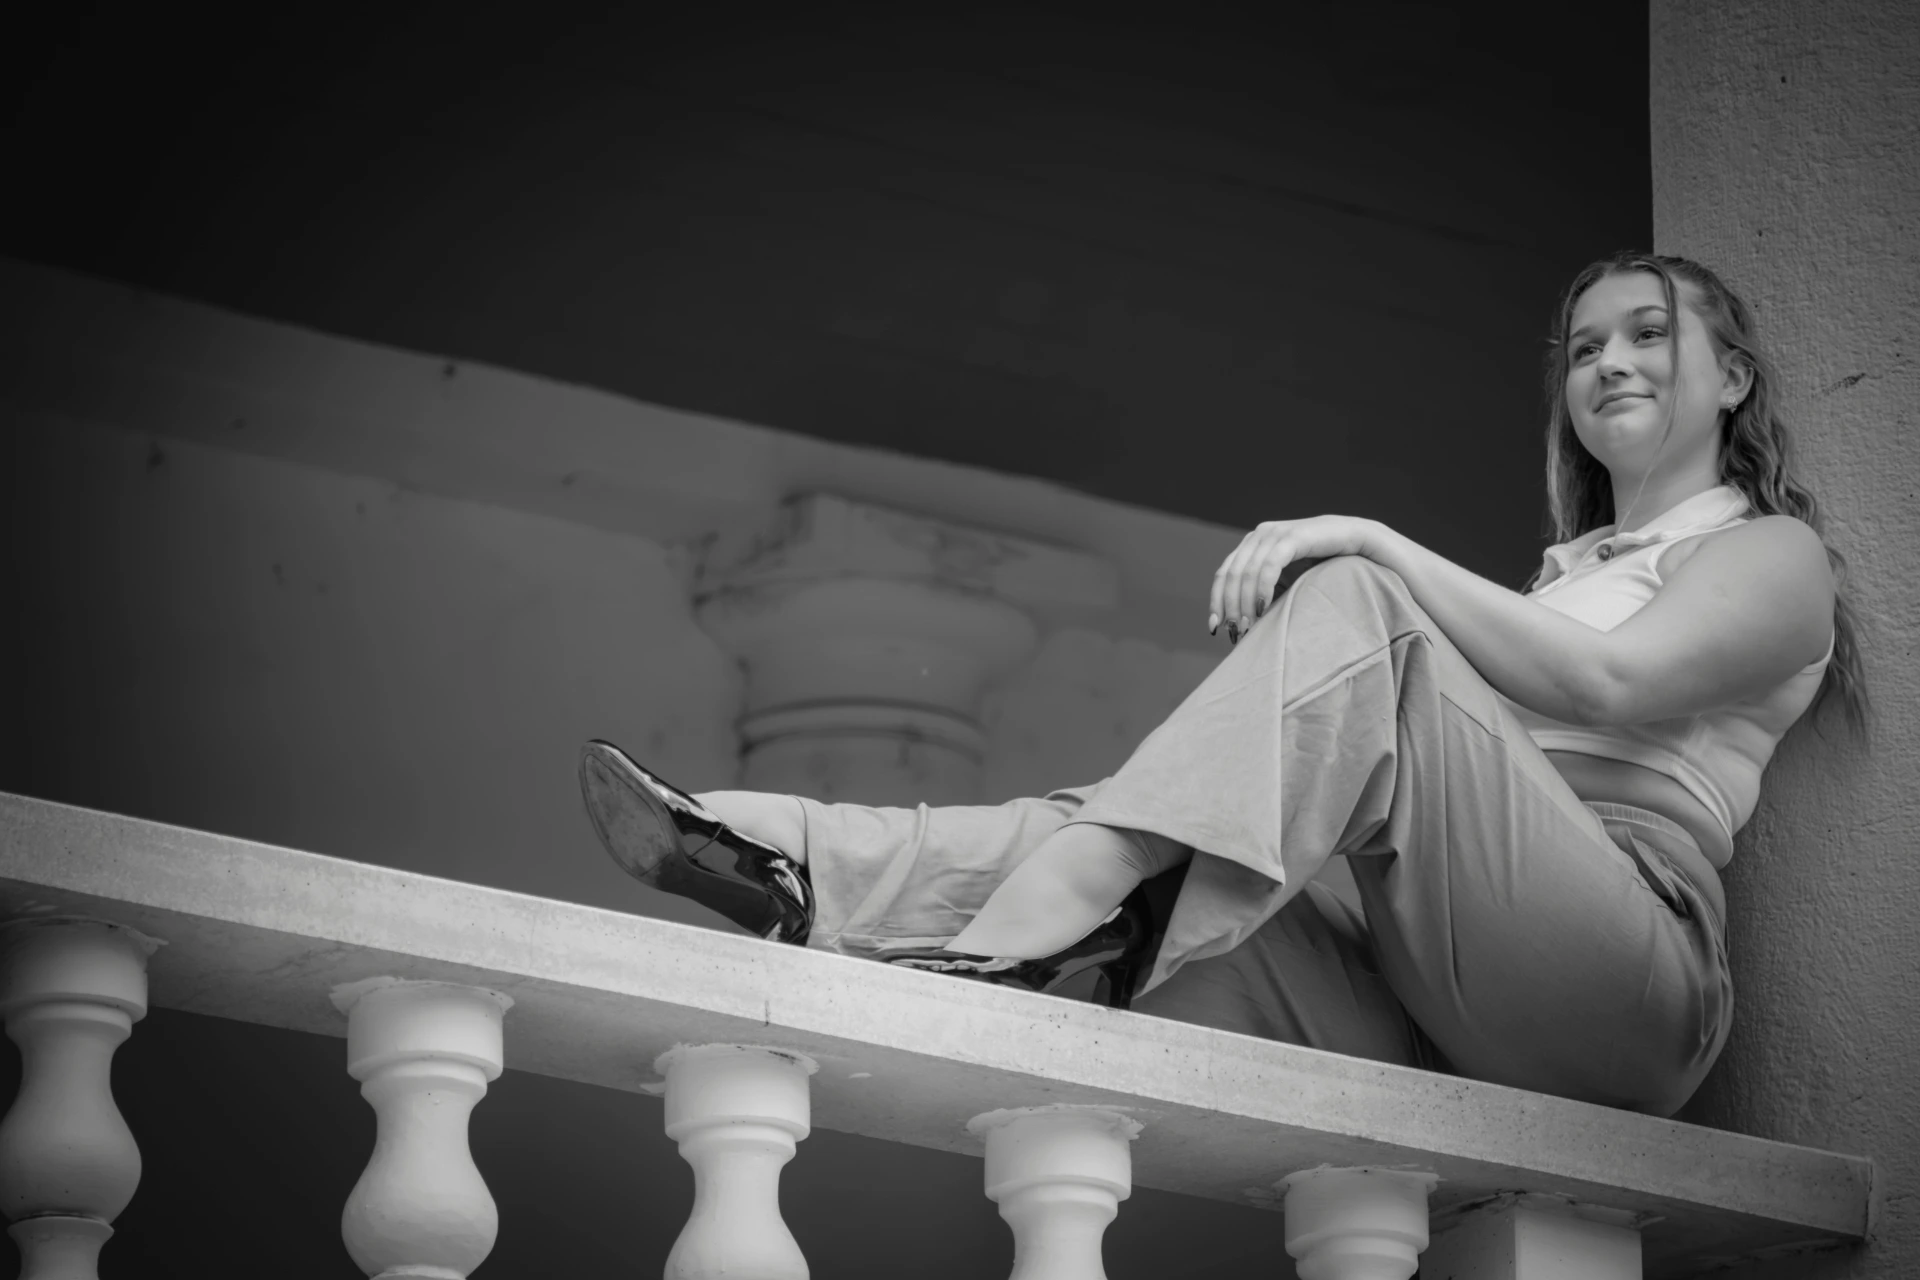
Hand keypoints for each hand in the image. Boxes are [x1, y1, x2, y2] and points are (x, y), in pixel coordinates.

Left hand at [1209, 516, 1383, 638]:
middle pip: (1231, 575)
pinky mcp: (1291, 537)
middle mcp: (1259, 536)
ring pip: (1246, 572)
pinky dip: (1261, 589)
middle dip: (1231, 607)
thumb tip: (1242, 625)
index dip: (1216, 601)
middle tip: (1236, 633)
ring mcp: (1274, 533)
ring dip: (1244, 603)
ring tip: (1249, 627)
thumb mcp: (1288, 582)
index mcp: (1252, 545)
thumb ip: (1266, 594)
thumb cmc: (1323, 567)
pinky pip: (1268, 566)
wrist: (1358, 544)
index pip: (1223, 574)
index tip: (1215, 628)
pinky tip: (1262, 609)